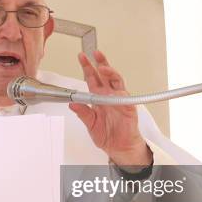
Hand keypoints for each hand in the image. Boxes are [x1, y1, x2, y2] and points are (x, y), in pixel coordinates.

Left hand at [69, 50, 151, 165]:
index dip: (87, 67)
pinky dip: (121, 94)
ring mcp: (119, 100)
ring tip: (104, 67)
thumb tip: (73, 103)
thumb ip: (82, 113)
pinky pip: (125, 98)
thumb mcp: (90, 124)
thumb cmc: (107, 135)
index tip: (82, 57)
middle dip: (100, 63)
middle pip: (105, 74)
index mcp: (98, 97)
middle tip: (95, 53)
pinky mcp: (129, 108)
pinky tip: (116, 90)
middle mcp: (109, 96)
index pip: (92, 78)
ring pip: (116, 81)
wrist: (119, 148)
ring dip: (111, 73)